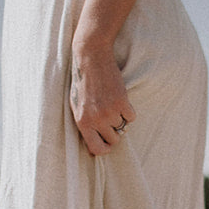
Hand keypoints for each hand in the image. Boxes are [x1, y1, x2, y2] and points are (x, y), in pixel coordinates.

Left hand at [70, 41, 135, 155]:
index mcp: (83, 122)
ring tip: (111, 103)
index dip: (105, 148)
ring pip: (123, 127)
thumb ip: (85, 126)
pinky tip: (119, 99)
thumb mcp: (77, 107)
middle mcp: (96, 120)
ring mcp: (110, 112)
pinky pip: (132, 117)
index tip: (108, 143)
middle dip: (115, 131)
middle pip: (114, 139)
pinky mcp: (122, 102)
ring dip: (120, 118)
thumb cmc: (82, 83)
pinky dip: (128, 110)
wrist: (91, 59)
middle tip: (111, 118)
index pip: (97, 149)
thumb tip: (92, 148)